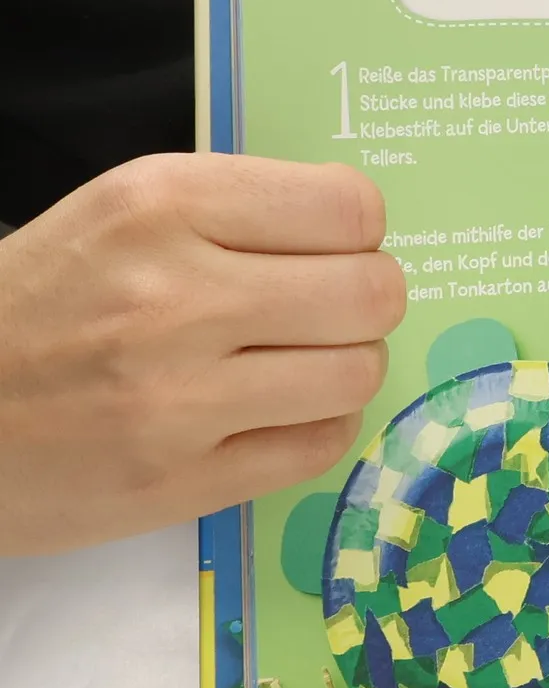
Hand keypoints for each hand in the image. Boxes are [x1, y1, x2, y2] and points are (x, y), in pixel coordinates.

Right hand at [0, 154, 404, 554]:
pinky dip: (318, 426)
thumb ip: (237, 213)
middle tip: (324, 310)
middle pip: (372, 293)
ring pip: (357, 372)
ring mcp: (180, 398)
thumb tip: (361, 234)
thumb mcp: (120, 214)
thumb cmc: (37, 302)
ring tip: (296, 363)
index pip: (349, 206)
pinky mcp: (182, 481)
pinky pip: (322, 445)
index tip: (328, 246)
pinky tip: (275, 413)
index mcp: (162, 207)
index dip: (355, 231)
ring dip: (344, 366)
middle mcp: (177, 297)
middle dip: (363, 300)